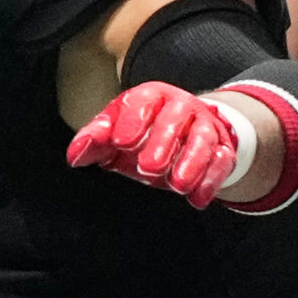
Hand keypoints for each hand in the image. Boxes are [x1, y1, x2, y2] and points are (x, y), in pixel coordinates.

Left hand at [68, 81, 245, 207]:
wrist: (187, 133)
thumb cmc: (144, 133)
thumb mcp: (117, 133)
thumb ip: (95, 142)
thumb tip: (75, 156)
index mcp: (152, 97)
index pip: (143, 101)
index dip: (132, 120)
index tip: (121, 142)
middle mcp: (181, 107)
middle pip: (176, 118)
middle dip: (164, 142)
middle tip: (149, 168)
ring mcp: (205, 127)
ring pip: (204, 138)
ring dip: (192, 162)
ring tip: (177, 185)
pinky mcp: (222, 149)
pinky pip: (222, 161)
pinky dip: (211, 181)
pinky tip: (196, 199)